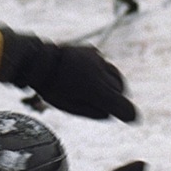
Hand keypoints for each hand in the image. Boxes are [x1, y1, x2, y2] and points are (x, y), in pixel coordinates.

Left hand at [0, 29, 137, 121]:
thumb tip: (110, 113)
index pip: (123, 105)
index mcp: (96, 89)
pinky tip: (90, 75)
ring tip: (99, 90)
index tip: (131, 119)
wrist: (38, 60)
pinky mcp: (93, 51)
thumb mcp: (70, 107)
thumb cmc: (51, 88)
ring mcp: (98, 59)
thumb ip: (94, 112)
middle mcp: (101, 72)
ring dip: (112, 84)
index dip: (128, 114)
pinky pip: (105, 64)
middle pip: (120, 89)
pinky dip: (102, 72)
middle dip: (116, 98)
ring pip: (115, 75)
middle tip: (105, 103)